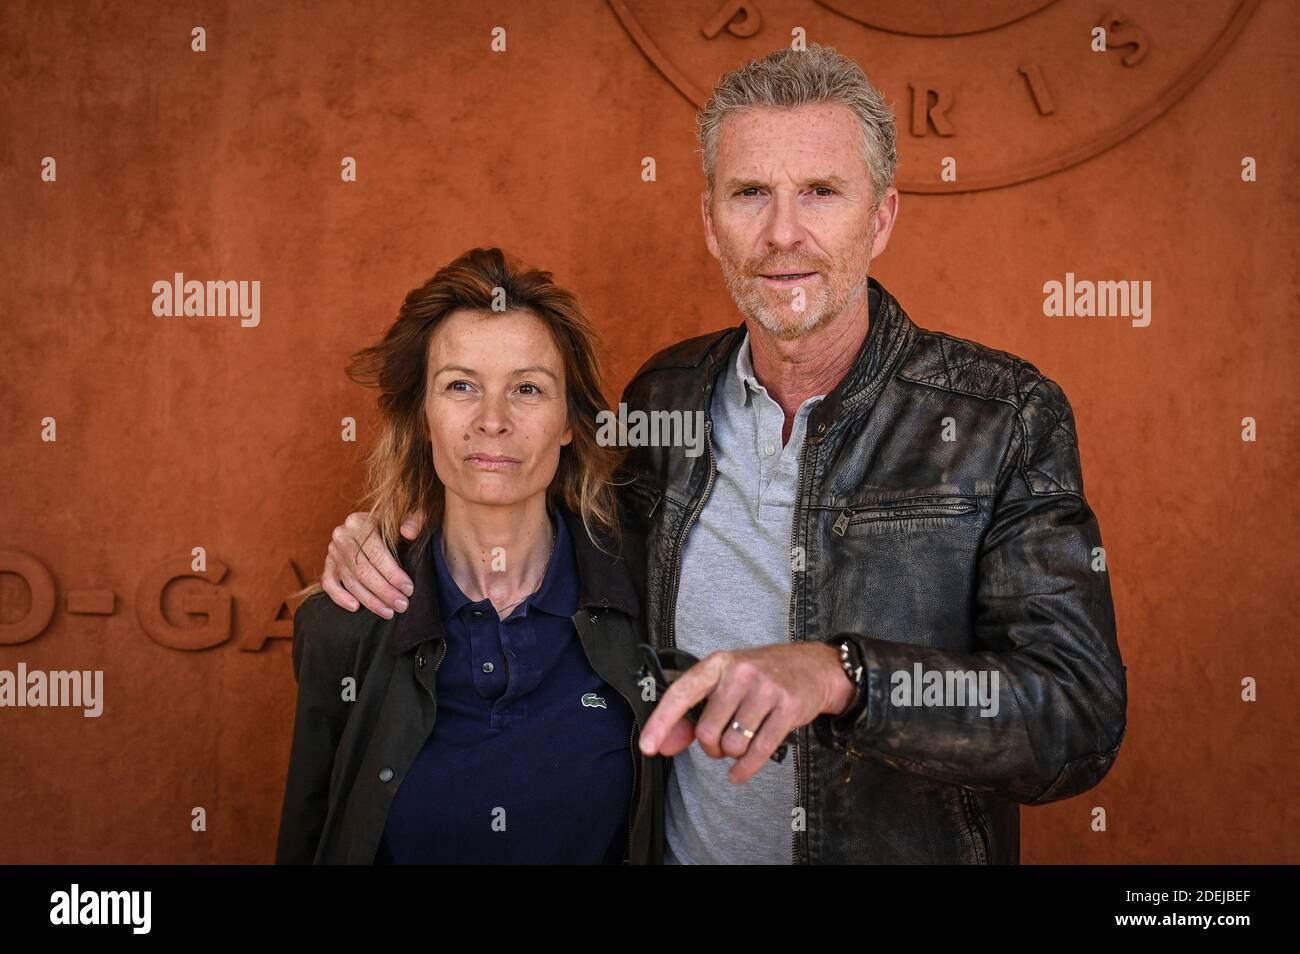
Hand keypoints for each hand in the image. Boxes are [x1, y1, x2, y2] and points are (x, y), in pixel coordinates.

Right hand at [321, 510, 424, 616]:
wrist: (376, 525)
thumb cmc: (395, 523)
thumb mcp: (407, 516)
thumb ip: (414, 519)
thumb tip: (409, 533)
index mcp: (359, 522)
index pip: (376, 552)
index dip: (392, 573)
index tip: (408, 589)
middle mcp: (342, 536)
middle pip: (362, 570)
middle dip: (384, 591)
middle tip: (401, 605)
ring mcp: (332, 552)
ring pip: (350, 580)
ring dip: (370, 600)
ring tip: (388, 612)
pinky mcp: (328, 565)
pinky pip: (329, 584)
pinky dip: (340, 597)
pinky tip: (356, 607)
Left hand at [638, 643, 855, 782]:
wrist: (814, 667)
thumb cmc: (761, 678)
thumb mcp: (725, 683)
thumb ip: (692, 713)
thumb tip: (664, 743)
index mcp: (718, 664)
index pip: (681, 693)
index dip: (661, 722)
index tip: (648, 747)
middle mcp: (740, 673)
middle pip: (708, 730)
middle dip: (712, 747)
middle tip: (723, 741)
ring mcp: (766, 689)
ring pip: (732, 744)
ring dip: (733, 754)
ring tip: (742, 741)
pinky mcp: (788, 708)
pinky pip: (758, 751)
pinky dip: (745, 769)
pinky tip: (739, 774)